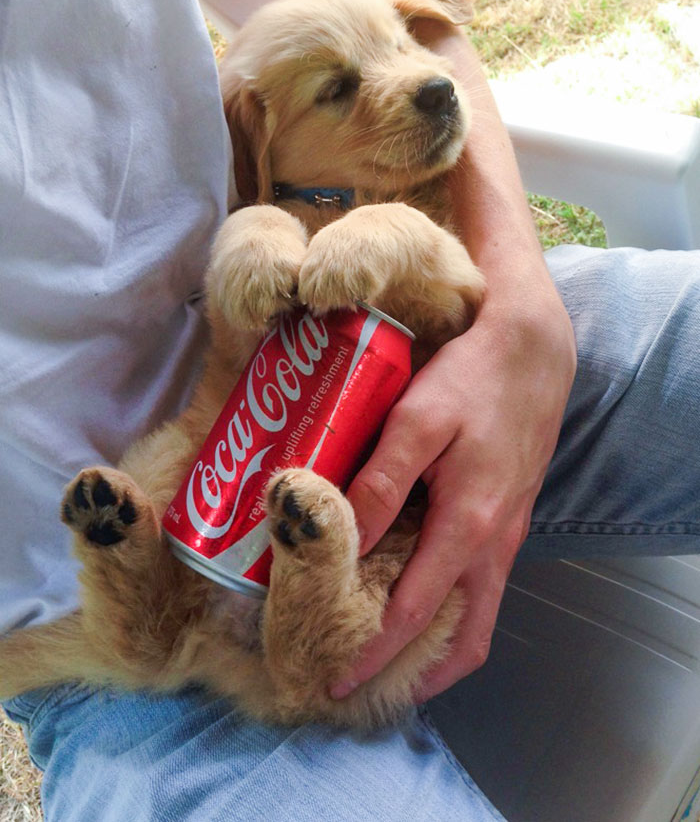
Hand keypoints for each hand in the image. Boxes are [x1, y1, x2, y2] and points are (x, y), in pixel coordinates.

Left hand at [330, 283, 575, 702]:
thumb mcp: (418, 421)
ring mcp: (506, 534)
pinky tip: (415, 592)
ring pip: (475, 615)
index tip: (335, 678)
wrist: (532, 350)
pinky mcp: (506, 518)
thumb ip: (381, 482)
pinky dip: (449, 609)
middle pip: (463, 639)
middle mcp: (494, 544)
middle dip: (414, 672)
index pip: (415, 614)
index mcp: (468, 527)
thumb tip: (344, 538)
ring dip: (435, 646)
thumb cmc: (473, 380)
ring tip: (386, 653)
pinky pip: (479, 585)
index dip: (373, 652)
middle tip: (364, 681)